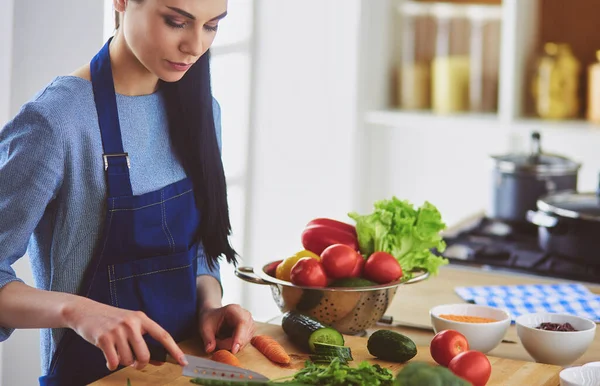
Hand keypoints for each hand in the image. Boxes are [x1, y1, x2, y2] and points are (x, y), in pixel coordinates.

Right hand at [64, 297, 187, 370]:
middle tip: (135, 363)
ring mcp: (117, 330)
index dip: (174, 350)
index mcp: (142, 318)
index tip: (183, 361)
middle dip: (140, 364)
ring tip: (117, 353)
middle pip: (144, 355)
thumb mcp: (130, 325)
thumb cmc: (111, 320)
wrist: (85, 311)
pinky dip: (111, 365)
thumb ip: (144, 340)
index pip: (163, 335)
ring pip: (127, 360)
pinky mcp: (103, 338)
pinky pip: (113, 362)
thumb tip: (160, 361)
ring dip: (123, 362)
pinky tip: (108, 358)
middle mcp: (131, 323)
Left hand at [198, 304, 254, 353]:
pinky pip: (244, 343)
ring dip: (230, 345)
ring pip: (244, 341)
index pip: (242, 323)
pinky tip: (226, 340)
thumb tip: (209, 349)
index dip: (239, 337)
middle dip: (229, 343)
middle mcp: (245, 315)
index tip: (234, 350)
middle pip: (244, 334)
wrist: (213, 315)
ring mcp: (249, 323)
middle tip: (216, 342)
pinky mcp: (249, 331)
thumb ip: (207, 338)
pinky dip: (234, 345)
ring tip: (219, 339)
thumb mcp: (205, 327)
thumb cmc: (210, 318)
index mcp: (234, 310)